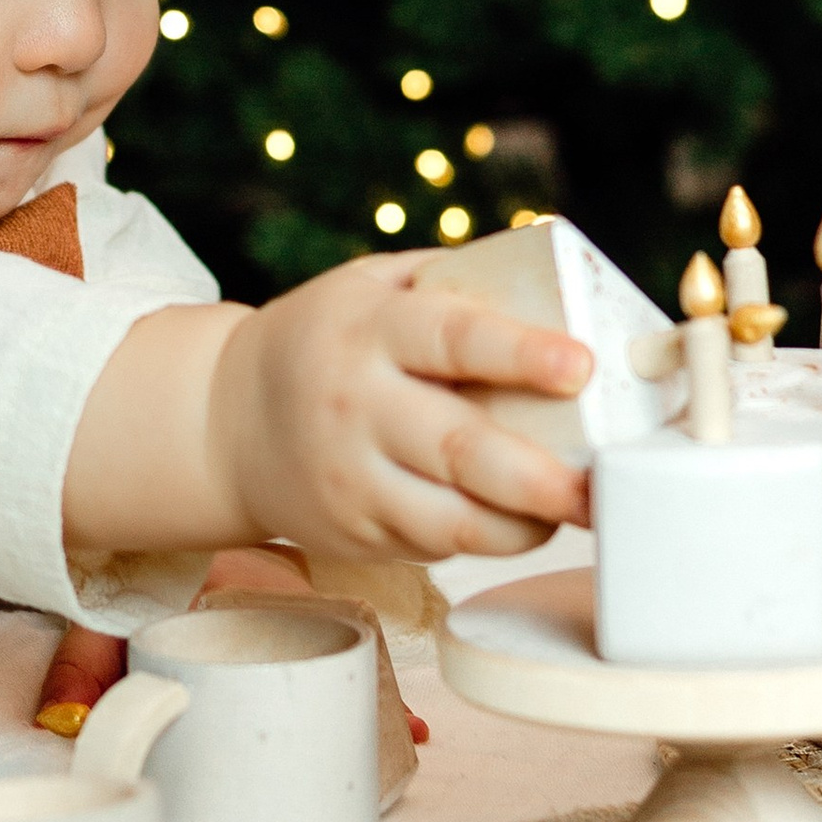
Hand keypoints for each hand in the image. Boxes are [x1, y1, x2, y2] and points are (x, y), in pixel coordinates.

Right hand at [205, 257, 590, 562]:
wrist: (221, 420)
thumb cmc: (323, 341)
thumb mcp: (368, 286)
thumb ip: (449, 283)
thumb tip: (557, 276)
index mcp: (369, 331)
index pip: (451, 338)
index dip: (520, 353)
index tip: (581, 365)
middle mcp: (357, 406)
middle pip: (461, 448)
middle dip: (540, 476)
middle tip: (600, 485)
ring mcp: (352, 478)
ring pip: (451, 518)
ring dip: (525, 524)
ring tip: (575, 511)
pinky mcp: (353, 533)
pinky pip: (434, 545)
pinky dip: (487, 538)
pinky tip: (522, 522)